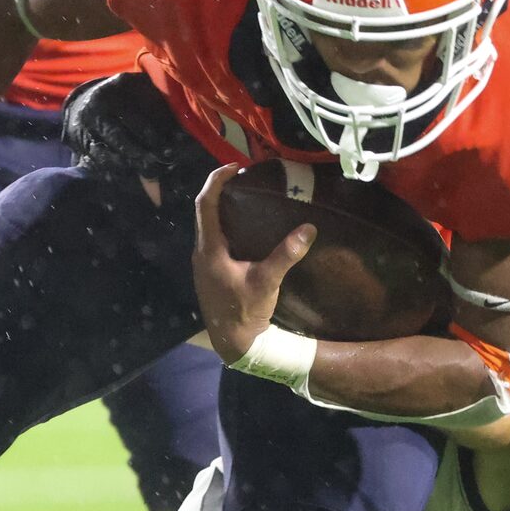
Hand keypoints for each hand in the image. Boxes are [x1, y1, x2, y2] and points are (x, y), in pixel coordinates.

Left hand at [191, 165, 314, 364]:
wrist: (233, 343)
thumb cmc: (244, 312)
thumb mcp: (267, 282)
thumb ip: (286, 255)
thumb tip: (308, 229)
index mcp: (209, 249)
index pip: (205, 204)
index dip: (216, 181)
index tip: (234, 166)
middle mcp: (201, 252)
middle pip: (205, 211)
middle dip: (221, 191)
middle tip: (245, 179)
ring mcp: (204, 263)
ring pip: (209, 226)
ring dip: (223, 209)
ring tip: (248, 197)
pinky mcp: (211, 272)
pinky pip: (215, 239)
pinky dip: (227, 226)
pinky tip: (246, 228)